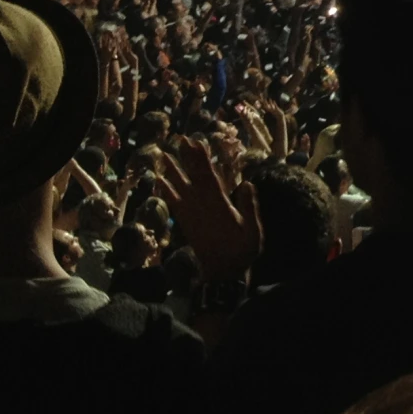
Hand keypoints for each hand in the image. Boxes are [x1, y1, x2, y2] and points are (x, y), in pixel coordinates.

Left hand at [159, 134, 262, 281]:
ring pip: (180, 189)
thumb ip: (249, 206)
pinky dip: (166, 191)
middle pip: (193, 178)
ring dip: (172, 171)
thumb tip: (247, 182)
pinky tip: (160, 182)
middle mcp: (202, 207)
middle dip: (187, 158)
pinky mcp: (186, 223)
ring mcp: (192, 215)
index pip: (209, 177)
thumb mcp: (253, 230)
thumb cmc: (241, 251)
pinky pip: (174, 203)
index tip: (197, 143)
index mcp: (220, 206)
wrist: (222, 274)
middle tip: (180, 139)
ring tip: (163, 155)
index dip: (202, 159)